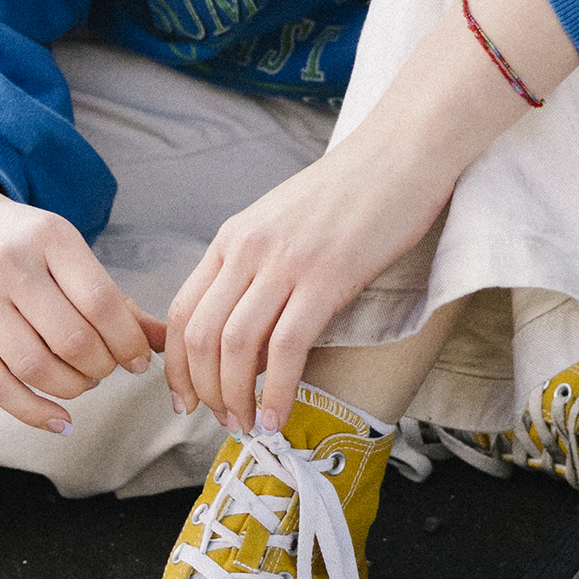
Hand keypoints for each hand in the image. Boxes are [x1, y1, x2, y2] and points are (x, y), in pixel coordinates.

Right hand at [0, 165, 166, 431]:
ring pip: (36, 367)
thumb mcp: (64, 250)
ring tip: (81, 382)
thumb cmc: (16, 241)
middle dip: (101, 368)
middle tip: (105, 369)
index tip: (136, 360)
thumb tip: (163, 343)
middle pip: (73, 340)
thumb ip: (113, 298)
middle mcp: (10, 263)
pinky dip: (33, 412)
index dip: (128, 343)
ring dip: (72, 389)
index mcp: (50, 236)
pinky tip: (59, 419)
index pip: (102, 303)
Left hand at [165, 135, 457, 434]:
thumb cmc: (349, 192)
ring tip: (250, 426)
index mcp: (232, 238)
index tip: (187, 400)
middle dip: (203, 390)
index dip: (177, 367)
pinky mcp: (327, 277)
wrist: (400, 152)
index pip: (181, 312)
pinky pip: (286, 347)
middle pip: (200, 336)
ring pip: (234, 346)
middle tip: (223, 421)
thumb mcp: (282, 223)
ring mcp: (285, 263)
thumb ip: (256, 266)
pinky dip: (276, 389)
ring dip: (236, 398)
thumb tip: (245, 331)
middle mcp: (247, 249)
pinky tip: (280, 414)